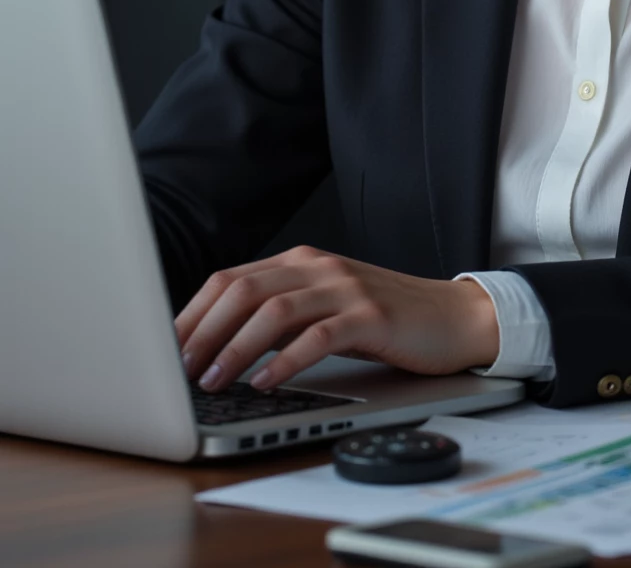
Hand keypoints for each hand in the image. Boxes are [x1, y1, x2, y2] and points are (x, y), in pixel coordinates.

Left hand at [175, 245, 499, 391]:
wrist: (452, 317)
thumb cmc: (385, 318)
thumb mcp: (325, 308)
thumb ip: (281, 314)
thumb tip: (217, 345)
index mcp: (301, 262)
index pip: (230, 278)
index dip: (193, 313)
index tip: (167, 349)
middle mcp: (319, 267)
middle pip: (244, 289)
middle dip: (203, 330)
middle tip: (179, 368)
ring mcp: (346, 288)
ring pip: (274, 311)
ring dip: (235, 348)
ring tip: (213, 381)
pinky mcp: (371, 316)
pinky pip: (318, 336)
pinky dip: (286, 360)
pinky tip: (266, 381)